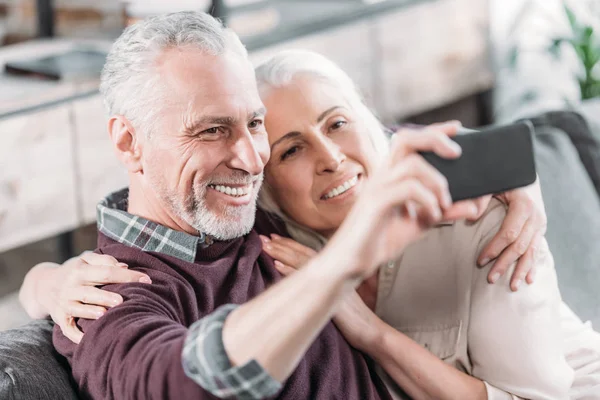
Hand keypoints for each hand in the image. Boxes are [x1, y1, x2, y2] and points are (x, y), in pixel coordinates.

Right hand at [25, 253, 151, 342]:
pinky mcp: (60, 317)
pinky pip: (67, 328)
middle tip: (122, 300)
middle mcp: (71, 286)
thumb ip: (105, 260)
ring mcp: (64, 303)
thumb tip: (124, 266)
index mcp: (80, 270)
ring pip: (78, 308)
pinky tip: (86, 340)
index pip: (106, 272)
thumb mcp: (86, 260)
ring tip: (104, 314)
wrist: (44, 285)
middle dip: (105, 296)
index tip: (147, 279)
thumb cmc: (75, 271)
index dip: (127, 276)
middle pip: (90, 291)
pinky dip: (75, 335)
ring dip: (90, 312)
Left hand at [261, 236, 382, 350]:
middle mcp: (332, 269)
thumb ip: (325, 284)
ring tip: (265, 247)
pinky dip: (291, 270)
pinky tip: (277, 266)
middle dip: (282, 244)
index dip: (290, 244)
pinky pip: (306, 278)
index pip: (307, 251)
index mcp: (334, 268)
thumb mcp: (338, 295)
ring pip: (302, 261)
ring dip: (282, 253)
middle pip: (302, 252)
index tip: (273, 237)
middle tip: (262, 237)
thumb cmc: (354, 318)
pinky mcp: (327, 292)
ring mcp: (331, 279)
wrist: (369, 330)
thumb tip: (308, 282)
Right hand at [329, 122, 478, 280]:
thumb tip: (473, 205)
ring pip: (412, 164)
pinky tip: (432, 216)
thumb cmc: (379, 240)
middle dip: (435, 139)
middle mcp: (381, 176)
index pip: (409, 141)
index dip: (434, 131)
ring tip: (445, 203)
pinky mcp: (376, 204)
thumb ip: (443, 212)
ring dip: (437, 182)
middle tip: (457, 153)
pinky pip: (408, 189)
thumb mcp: (419, 224)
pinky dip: (428, 200)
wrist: (350, 262)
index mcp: (389, 175)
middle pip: (406, 139)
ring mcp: (377, 188)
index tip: (457, 128)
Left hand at [477, 179, 546, 290]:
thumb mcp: (492, 183)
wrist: (524, 173)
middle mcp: (535, 216)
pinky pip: (537, 250)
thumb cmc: (504, 179)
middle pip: (519, 246)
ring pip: (530, 252)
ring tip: (513, 286)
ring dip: (521, 270)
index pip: (509, 233)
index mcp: (523, 205)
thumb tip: (471, 217)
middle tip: (491, 279)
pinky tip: (529, 279)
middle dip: (505, 264)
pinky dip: (533, 265)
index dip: (494, 248)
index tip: (480, 261)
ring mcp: (540, 223)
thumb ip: (481, 198)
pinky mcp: (540, 228)